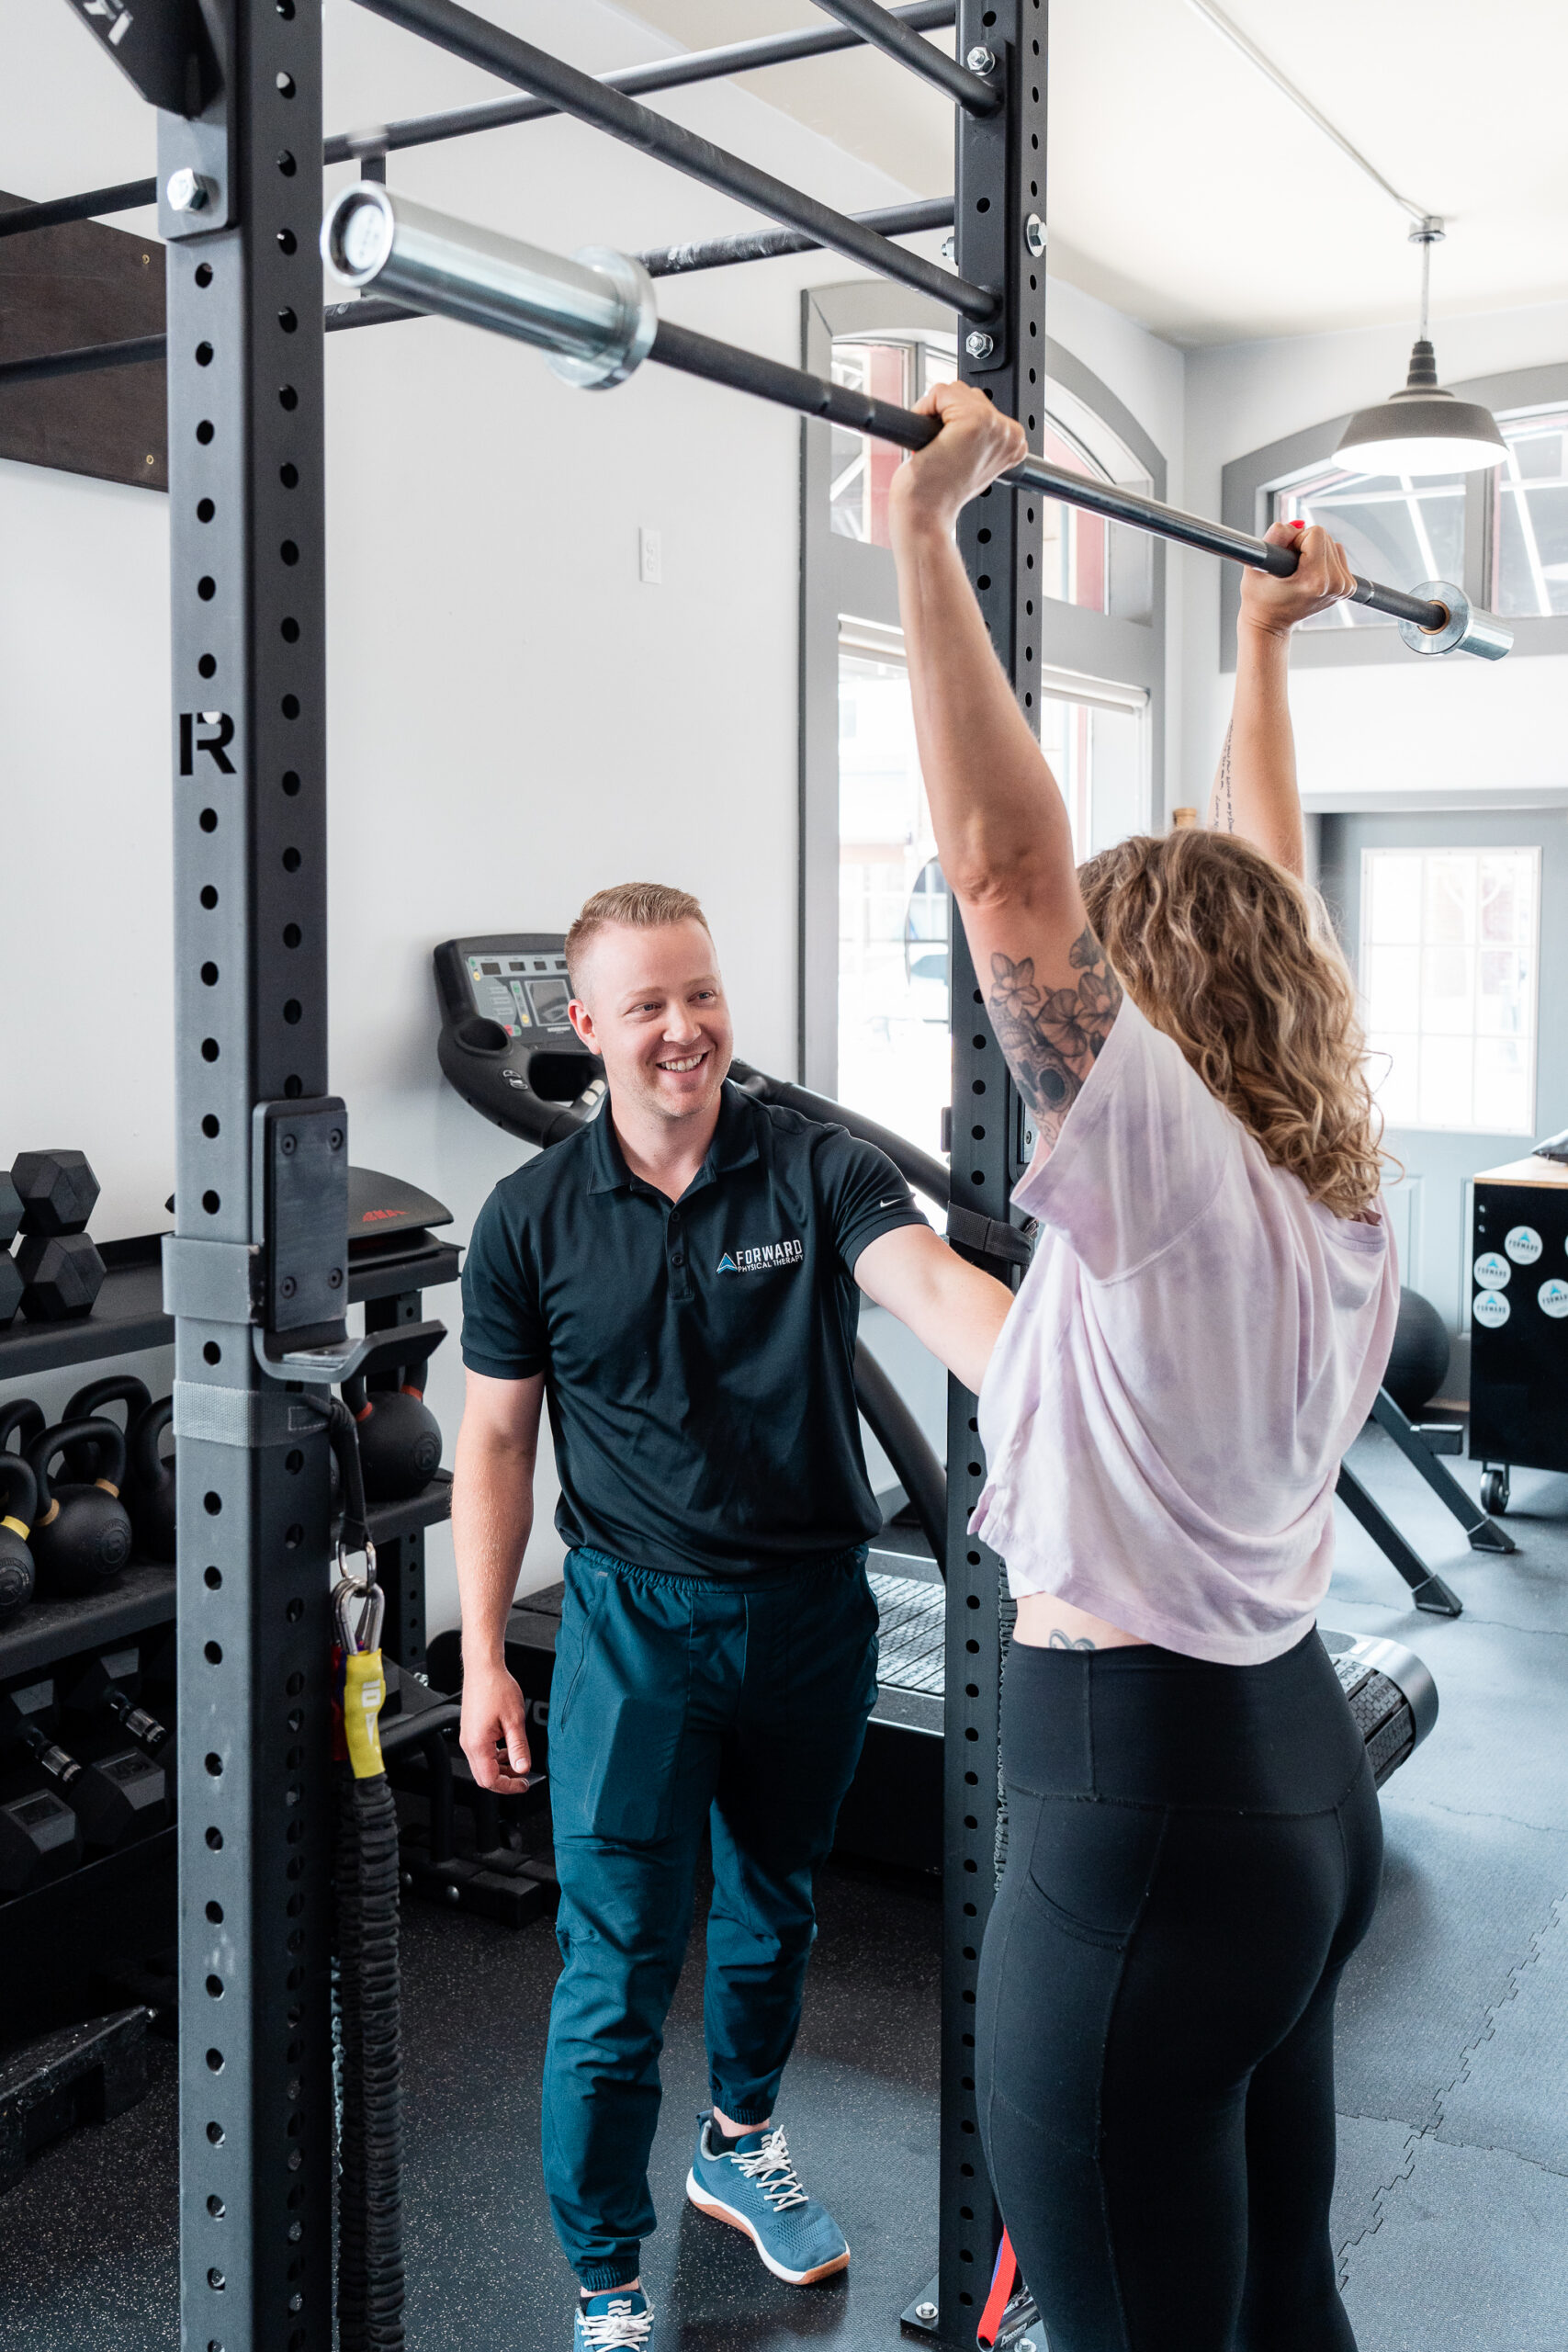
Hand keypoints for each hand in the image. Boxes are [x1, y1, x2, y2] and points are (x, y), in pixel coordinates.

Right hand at [459, 1659, 531, 1792]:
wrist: (483, 1668)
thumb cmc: (496, 1687)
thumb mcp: (515, 1720)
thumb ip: (519, 1747)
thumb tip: (523, 1768)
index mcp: (478, 1744)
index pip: (490, 1780)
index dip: (508, 1787)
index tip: (523, 1783)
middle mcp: (468, 1744)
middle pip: (483, 1778)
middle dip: (504, 1781)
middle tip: (522, 1777)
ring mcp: (468, 1738)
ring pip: (482, 1766)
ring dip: (500, 1768)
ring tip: (518, 1760)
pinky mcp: (470, 1732)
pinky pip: (481, 1754)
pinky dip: (495, 1757)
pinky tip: (508, 1747)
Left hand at [889, 379, 1027, 535]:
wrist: (926, 515)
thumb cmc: (939, 494)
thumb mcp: (970, 460)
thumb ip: (979, 434)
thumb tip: (965, 411)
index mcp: (1013, 442)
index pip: (980, 405)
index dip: (956, 423)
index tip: (953, 451)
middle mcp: (1009, 433)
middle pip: (968, 394)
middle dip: (946, 416)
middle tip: (941, 451)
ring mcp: (994, 425)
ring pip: (954, 391)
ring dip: (935, 415)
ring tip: (936, 448)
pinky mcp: (973, 420)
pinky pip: (938, 393)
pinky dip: (923, 411)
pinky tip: (929, 442)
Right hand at [1240, 520, 1355, 637]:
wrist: (1270, 624)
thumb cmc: (1260, 600)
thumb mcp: (1256, 566)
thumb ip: (1276, 536)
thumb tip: (1299, 524)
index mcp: (1314, 579)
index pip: (1315, 533)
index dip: (1296, 540)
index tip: (1287, 558)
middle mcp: (1334, 583)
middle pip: (1326, 537)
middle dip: (1306, 546)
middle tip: (1291, 567)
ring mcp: (1343, 587)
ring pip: (1333, 544)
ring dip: (1315, 552)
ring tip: (1300, 572)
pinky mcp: (1347, 588)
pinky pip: (1339, 555)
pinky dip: (1324, 559)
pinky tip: (1310, 575)